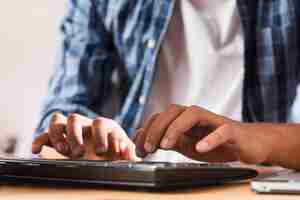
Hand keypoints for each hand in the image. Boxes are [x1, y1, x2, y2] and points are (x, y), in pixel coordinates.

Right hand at [32, 113, 140, 160]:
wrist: (107, 158)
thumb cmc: (117, 154)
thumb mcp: (126, 155)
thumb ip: (130, 153)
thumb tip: (128, 148)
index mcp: (103, 126)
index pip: (100, 123)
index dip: (100, 136)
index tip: (102, 151)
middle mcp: (86, 124)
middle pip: (74, 118)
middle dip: (75, 135)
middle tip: (79, 152)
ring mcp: (70, 130)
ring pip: (57, 120)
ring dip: (57, 135)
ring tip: (64, 151)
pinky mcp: (58, 139)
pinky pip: (44, 135)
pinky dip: (39, 140)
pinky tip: (37, 150)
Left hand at [134, 104, 279, 163]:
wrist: (249, 144)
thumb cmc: (217, 143)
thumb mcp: (187, 144)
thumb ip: (168, 140)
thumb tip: (142, 138)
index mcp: (185, 120)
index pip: (161, 117)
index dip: (147, 131)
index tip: (140, 151)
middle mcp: (197, 117)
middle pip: (173, 111)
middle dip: (157, 128)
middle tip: (149, 148)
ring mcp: (214, 122)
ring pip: (193, 114)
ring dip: (176, 128)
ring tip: (166, 145)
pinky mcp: (232, 130)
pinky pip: (222, 130)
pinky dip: (210, 138)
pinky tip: (200, 148)